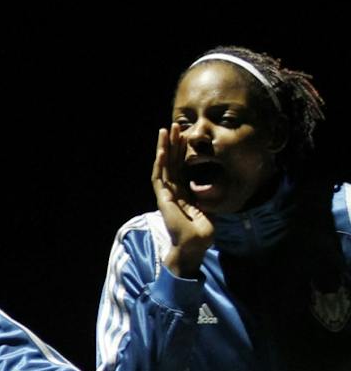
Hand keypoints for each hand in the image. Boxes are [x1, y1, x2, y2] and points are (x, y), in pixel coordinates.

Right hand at [151, 127, 214, 278]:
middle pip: (169, 162)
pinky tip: (161, 151)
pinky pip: (160, 178)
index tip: (184, 136)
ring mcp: (165, 195)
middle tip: (173, 125)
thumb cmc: (202, 231)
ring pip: (162, 166)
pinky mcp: (163, 199)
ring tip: (165, 130)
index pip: (179, 167)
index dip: (181, 151)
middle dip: (171, 144)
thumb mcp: (208, 206)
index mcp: (180, 193)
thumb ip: (205, 194)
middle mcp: (171, 191)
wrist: (194, 245)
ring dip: (163, 148)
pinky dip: (160, 164)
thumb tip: (210, 183)